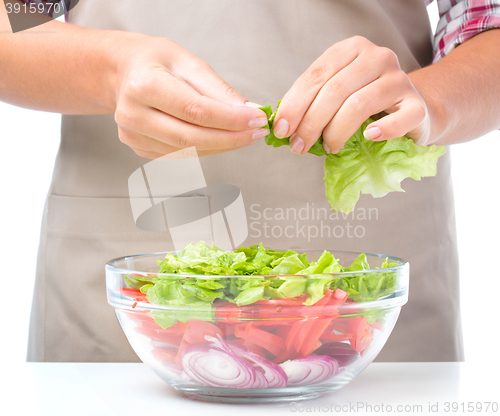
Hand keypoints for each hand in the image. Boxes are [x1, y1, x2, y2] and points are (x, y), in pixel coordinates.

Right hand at [113, 36, 268, 157]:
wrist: (122, 72)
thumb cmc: (154, 62)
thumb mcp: (188, 62)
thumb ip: (218, 89)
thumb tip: (248, 111)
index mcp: (143, 85)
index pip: (196, 111)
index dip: (231, 120)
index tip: (257, 119)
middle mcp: (133, 114)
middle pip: (192, 138)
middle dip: (231, 138)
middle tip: (256, 132)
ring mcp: (133, 135)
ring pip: (189, 151)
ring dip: (222, 146)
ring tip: (243, 134)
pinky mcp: (139, 148)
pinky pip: (181, 155)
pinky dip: (207, 149)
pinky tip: (220, 137)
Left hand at [272, 36, 429, 153]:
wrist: (412, 111)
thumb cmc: (367, 103)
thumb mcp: (337, 94)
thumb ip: (312, 102)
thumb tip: (283, 125)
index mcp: (351, 50)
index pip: (316, 75)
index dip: (294, 105)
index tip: (281, 129)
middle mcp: (377, 57)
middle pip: (334, 91)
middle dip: (310, 123)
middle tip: (299, 146)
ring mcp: (399, 79)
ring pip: (358, 105)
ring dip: (335, 132)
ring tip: (328, 147)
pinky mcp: (417, 105)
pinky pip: (397, 120)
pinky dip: (381, 131)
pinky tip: (368, 137)